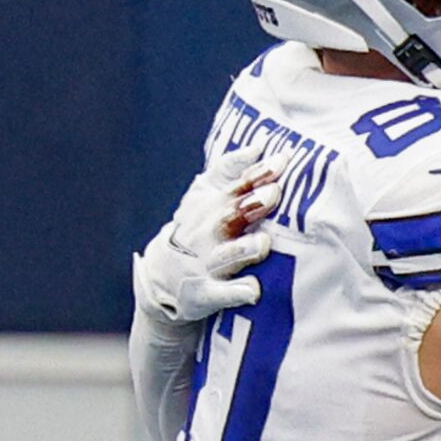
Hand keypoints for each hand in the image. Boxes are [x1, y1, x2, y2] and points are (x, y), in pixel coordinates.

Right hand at [133, 143, 280, 325]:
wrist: (161, 276)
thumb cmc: (197, 230)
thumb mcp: (204, 196)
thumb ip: (231, 170)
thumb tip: (259, 145)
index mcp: (210, 205)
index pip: (235, 185)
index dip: (256, 173)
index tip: (280, 160)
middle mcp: (207, 232)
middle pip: (230, 215)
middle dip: (251, 205)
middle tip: (274, 194)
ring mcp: (207, 263)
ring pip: (227, 256)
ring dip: (243, 249)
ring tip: (263, 243)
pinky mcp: (206, 293)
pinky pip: (222, 294)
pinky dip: (236, 292)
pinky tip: (253, 291)